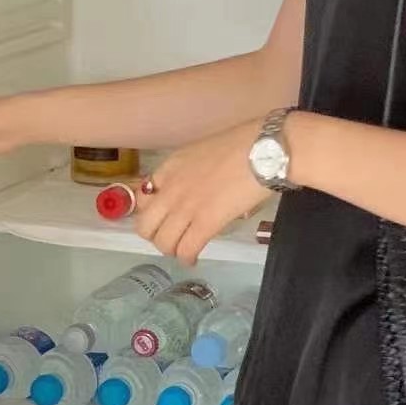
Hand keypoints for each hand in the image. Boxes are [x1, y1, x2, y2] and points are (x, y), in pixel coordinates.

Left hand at [135, 120, 268, 263]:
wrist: (264, 151)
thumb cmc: (244, 145)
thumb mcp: (204, 152)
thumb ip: (192, 172)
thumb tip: (201, 190)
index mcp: (170, 167)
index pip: (142, 198)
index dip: (151, 214)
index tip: (163, 219)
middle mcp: (170, 188)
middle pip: (145, 226)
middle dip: (156, 237)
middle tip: (172, 239)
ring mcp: (186, 207)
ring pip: (163, 242)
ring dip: (172, 250)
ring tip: (183, 251)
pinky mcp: (205, 222)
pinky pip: (186, 249)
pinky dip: (187, 258)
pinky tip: (193, 259)